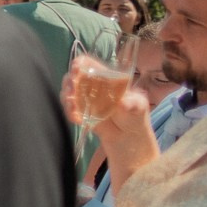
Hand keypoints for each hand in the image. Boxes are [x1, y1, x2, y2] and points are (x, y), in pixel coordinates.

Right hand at [62, 63, 157, 180]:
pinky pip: (70, 108)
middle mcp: (95, 87)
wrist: (128, 143)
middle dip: (71, 81)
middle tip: (71, 91)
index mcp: (109, 80)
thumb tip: (124, 102)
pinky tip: (77, 119)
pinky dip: (70, 112)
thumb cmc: (136, 120)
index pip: (92, 65)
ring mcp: (86, 100)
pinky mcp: (80, 113)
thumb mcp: (139, 110)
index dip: (83, 64)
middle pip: (76, 76)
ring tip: (73, 107)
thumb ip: (133, 105)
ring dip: (67, 97)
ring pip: (69, 91)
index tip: (77, 68)